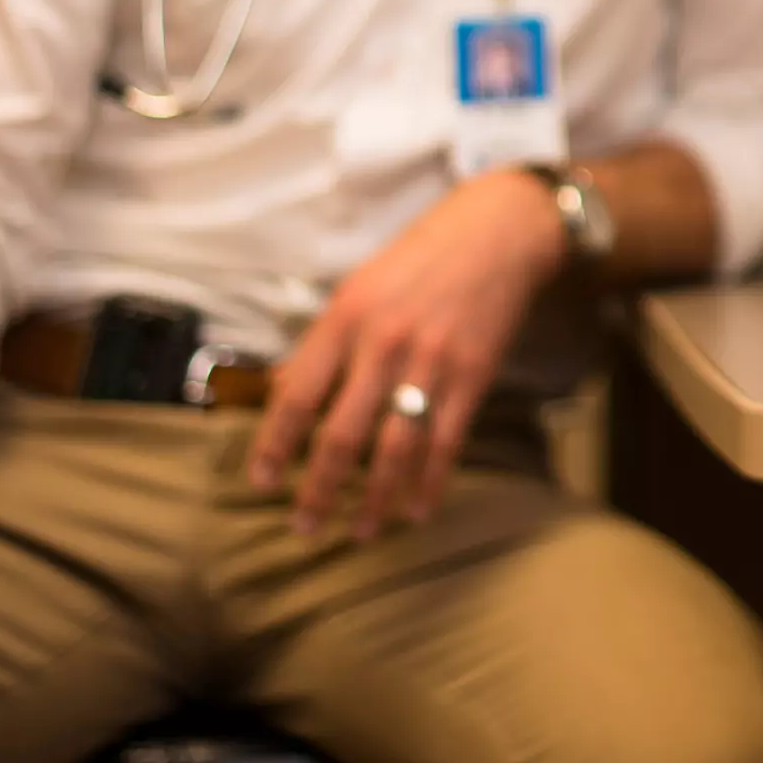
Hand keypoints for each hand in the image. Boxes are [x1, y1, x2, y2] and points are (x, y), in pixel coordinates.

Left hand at [248, 168, 568, 538]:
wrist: (500, 231)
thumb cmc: (421, 256)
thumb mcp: (359, 287)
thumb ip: (324, 342)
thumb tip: (282, 390)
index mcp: (346, 317)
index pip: (296, 394)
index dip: (274, 444)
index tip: (262, 481)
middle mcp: (384, 344)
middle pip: (341, 434)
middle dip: (319, 489)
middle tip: (304, 527)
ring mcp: (432, 362)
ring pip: (394, 448)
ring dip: (374, 498)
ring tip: (359, 531)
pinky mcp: (473, 375)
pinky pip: (445, 442)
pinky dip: (429, 481)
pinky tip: (416, 510)